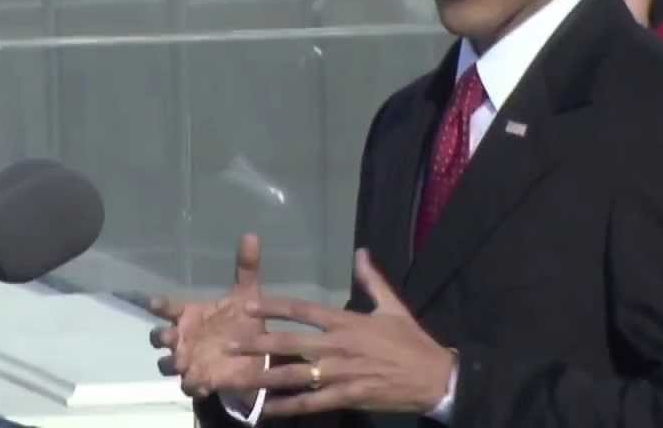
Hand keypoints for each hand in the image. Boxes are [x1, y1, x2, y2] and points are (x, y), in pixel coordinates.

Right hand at [148, 234, 266, 402]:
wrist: (252, 352)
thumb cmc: (241, 320)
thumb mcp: (247, 294)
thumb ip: (246, 268)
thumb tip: (252, 235)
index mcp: (190, 314)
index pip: (167, 307)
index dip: (158, 304)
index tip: (154, 302)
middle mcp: (183, 337)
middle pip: (159, 337)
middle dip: (160, 336)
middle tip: (170, 335)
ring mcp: (188, 360)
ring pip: (167, 364)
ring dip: (172, 363)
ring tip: (182, 362)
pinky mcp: (199, 380)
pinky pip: (188, 386)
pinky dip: (192, 385)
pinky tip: (201, 384)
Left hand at [228, 249, 455, 416]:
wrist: (433, 377)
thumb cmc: (411, 341)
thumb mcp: (393, 306)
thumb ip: (371, 280)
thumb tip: (361, 252)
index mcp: (346, 322)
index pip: (303, 311)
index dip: (274, 307)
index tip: (248, 304)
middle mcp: (338, 346)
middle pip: (290, 344)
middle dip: (257, 344)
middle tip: (228, 344)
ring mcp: (341, 374)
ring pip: (295, 376)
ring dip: (265, 377)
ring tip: (238, 378)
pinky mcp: (347, 397)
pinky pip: (312, 404)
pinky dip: (288, 407)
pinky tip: (267, 409)